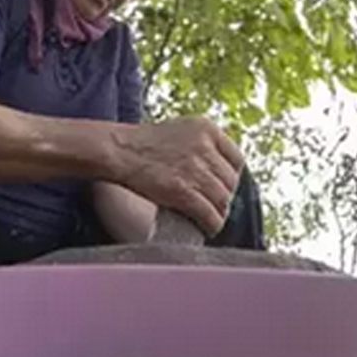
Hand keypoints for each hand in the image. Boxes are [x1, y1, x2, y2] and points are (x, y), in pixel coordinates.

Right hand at [109, 117, 243, 235]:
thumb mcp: (181, 130)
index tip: (223, 184)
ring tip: (210, 217)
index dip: (230, 176)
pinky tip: (208, 227)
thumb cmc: (144, 143)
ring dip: (219, 212)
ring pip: (223, 200)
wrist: (119, 151)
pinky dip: (212, 225)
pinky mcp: (184, 192)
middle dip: (223, 195)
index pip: (236, 159)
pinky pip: (210, 215)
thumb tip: (218, 170)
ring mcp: (195, 170)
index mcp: (207, 129)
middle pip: (230, 182)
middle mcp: (205, 148)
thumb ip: (202, 144)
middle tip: (212, 203)